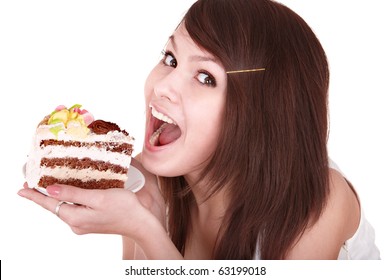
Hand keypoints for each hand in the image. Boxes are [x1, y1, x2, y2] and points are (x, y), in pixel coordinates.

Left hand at [18, 183, 154, 237]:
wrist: (140, 223)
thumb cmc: (123, 209)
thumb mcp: (97, 198)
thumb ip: (73, 194)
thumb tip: (50, 190)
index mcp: (75, 217)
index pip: (49, 204)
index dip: (34, 196)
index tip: (21, 188)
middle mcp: (76, 223)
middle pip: (55, 207)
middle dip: (43, 195)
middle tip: (32, 182)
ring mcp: (84, 224)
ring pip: (64, 208)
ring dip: (57, 196)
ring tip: (49, 184)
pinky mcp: (91, 222)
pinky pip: (74, 209)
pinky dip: (69, 200)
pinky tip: (71, 192)